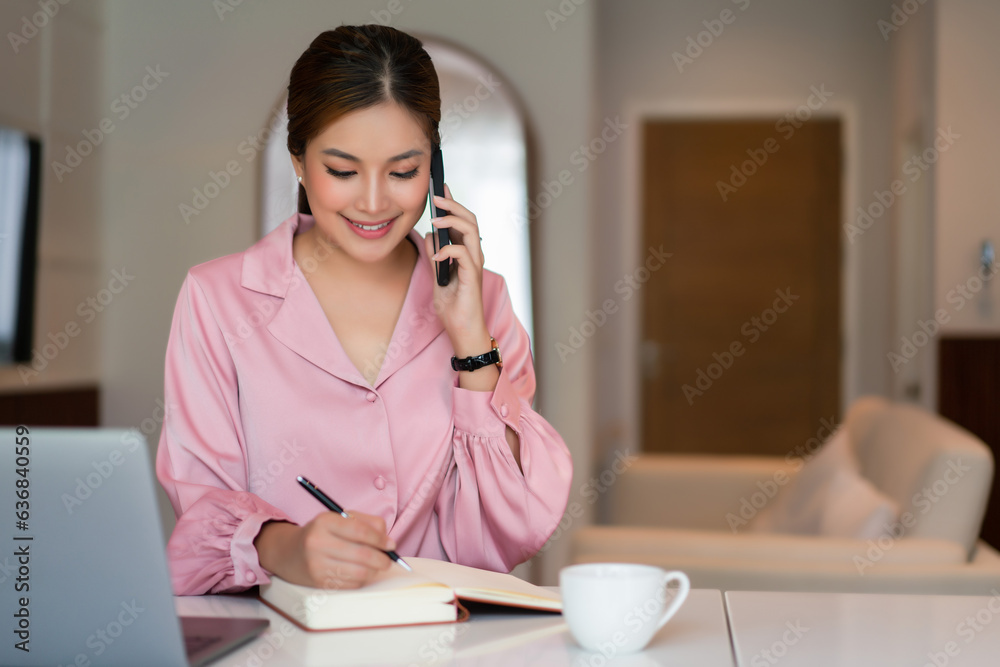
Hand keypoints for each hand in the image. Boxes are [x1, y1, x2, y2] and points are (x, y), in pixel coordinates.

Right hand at [254, 511, 394, 588]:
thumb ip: (367, 523)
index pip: (360, 531)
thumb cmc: (322, 533)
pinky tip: (360, 572)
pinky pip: (351, 584)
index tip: (391, 544)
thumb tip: (388, 542)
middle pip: (362, 554)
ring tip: (375, 566)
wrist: (289, 553)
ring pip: (359, 573)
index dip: (380, 539)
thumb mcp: (340, 518)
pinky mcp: (319, 583)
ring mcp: (317, 565)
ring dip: (374, 571)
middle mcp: (318, 543)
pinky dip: (362, 580)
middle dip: (382, 559)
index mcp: (325, 522)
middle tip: (388, 559)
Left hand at [423, 183, 490, 355]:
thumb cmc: (453, 307)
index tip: (440, 188)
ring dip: (452, 221)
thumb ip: (436, 256)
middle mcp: (474, 255)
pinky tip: (436, 255)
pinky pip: (464, 254)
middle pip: (470, 220)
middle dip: (453, 205)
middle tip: (436, 196)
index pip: (463, 222)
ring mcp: (475, 265)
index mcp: (467, 253)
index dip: (452, 204)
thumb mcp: (438, 276)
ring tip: (435, 220)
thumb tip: (429, 236)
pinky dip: (448, 250)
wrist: (462, 331)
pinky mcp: (473, 277)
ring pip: (471, 231)